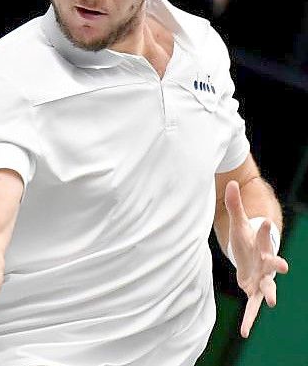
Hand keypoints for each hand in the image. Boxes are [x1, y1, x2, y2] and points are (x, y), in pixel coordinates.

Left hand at [225, 180, 289, 337]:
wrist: (251, 257)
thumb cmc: (246, 239)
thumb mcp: (238, 223)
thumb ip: (235, 205)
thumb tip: (230, 182)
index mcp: (262, 245)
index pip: (265, 236)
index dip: (264, 230)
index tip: (263, 222)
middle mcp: (266, 263)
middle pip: (273, 263)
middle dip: (278, 264)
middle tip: (284, 266)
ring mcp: (262, 278)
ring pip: (268, 287)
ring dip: (269, 293)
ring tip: (271, 300)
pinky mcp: (253, 291)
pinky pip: (251, 307)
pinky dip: (249, 319)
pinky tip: (244, 333)